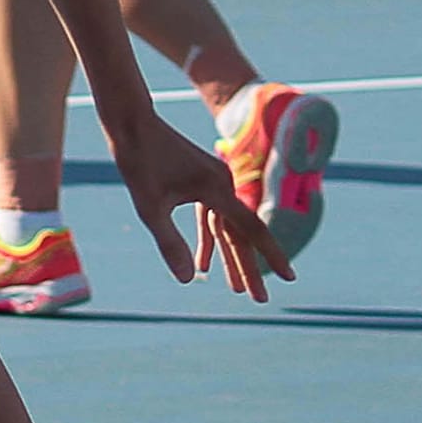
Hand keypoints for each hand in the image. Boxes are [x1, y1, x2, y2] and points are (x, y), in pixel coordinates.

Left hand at [109, 114, 291, 303]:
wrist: (131, 123)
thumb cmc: (139, 162)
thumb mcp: (149, 208)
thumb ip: (170, 243)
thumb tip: (188, 281)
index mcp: (216, 190)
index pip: (252, 230)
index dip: (272, 256)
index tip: (289, 277)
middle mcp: (222, 185)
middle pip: (240, 234)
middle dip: (248, 268)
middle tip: (259, 300)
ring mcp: (213, 181)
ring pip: (226, 227)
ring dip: (228, 257)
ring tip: (236, 289)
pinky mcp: (200, 180)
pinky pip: (211, 216)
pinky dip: (208, 239)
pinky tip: (202, 265)